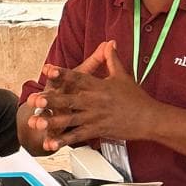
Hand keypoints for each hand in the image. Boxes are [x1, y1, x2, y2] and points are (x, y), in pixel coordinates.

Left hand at [37, 41, 164, 151]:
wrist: (150, 119)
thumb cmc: (136, 98)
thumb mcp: (123, 75)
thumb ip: (112, 59)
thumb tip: (110, 42)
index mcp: (99, 86)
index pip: (78, 77)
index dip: (62, 73)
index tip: (49, 69)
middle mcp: (95, 101)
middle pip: (69, 99)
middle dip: (51, 100)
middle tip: (35, 99)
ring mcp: (95, 117)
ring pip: (70, 119)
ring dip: (52, 121)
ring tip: (37, 123)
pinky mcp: (98, 131)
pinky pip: (78, 136)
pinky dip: (64, 140)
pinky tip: (51, 143)